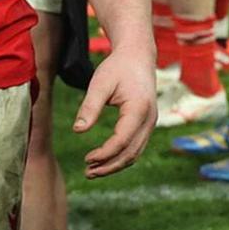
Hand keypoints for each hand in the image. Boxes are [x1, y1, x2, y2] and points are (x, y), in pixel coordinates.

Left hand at [73, 45, 156, 176]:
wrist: (138, 56)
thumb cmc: (117, 68)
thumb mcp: (99, 83)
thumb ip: (89, 107)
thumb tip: (77, 130)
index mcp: (139, 109)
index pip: (121, 140)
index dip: (104, 154)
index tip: (86, 160)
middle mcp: (149, 119)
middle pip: (131, 153)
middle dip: (109, 166)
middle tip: (88, 173)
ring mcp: (151, 123)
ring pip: (135, 153)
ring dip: (115, 165)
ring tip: (93, 171)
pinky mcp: (147, 124)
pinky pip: (136, 146)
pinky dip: (121, 157)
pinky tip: (104, 160)